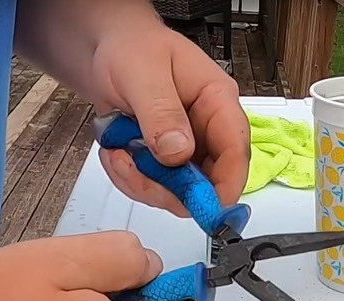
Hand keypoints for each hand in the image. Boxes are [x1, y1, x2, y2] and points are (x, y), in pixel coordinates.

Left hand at [91, 17, 250, 217]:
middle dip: (170, 188)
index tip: (206, 208)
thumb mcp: (144, 73)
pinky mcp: (166, 160)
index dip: (226, 185)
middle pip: (209, 180)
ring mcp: (187, 148)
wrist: (107, 48)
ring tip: (117, 152)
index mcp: (217, 101)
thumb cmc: (131, 48)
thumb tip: (179, 153)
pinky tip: (116, 152)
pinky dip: (130, 178)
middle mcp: (208, 130)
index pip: (236, 150)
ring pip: (179, 191)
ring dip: (143, 182)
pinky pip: (155, 186)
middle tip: (133, 171)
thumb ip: (161, 113)